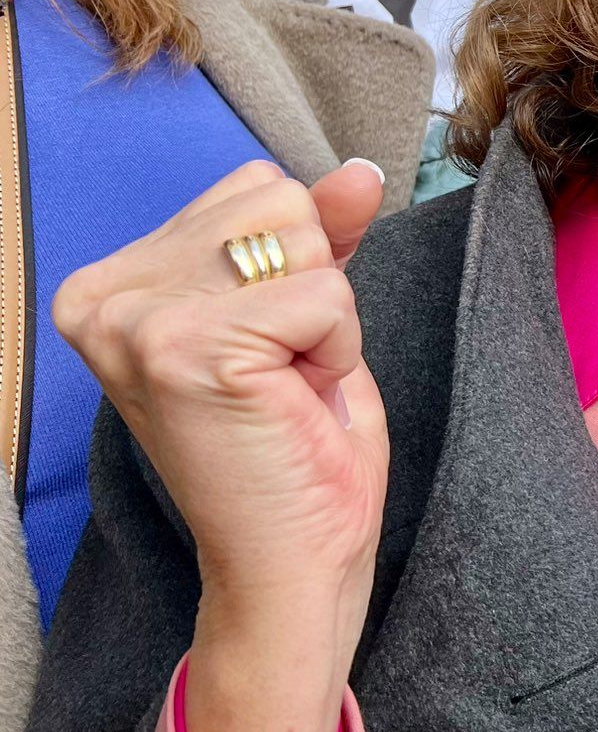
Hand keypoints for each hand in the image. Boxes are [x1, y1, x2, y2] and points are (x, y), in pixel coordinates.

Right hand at [55, 159, 388, 731]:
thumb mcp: (306, 312)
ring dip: (325, 315)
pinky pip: (327, 293)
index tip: (265, 345)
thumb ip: (321, 233)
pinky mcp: (189, 350)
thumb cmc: (298, 441)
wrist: (292, 560)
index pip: (254, 185)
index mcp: (111, 283)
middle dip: (311, 282)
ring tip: (284, 386)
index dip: (294, 263)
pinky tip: (295, 402)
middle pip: (277, 199)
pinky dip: (337, 347)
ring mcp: (139, 323)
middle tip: (280, 373)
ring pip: (303, 237)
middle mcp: (103, 297)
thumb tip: (359, 170)